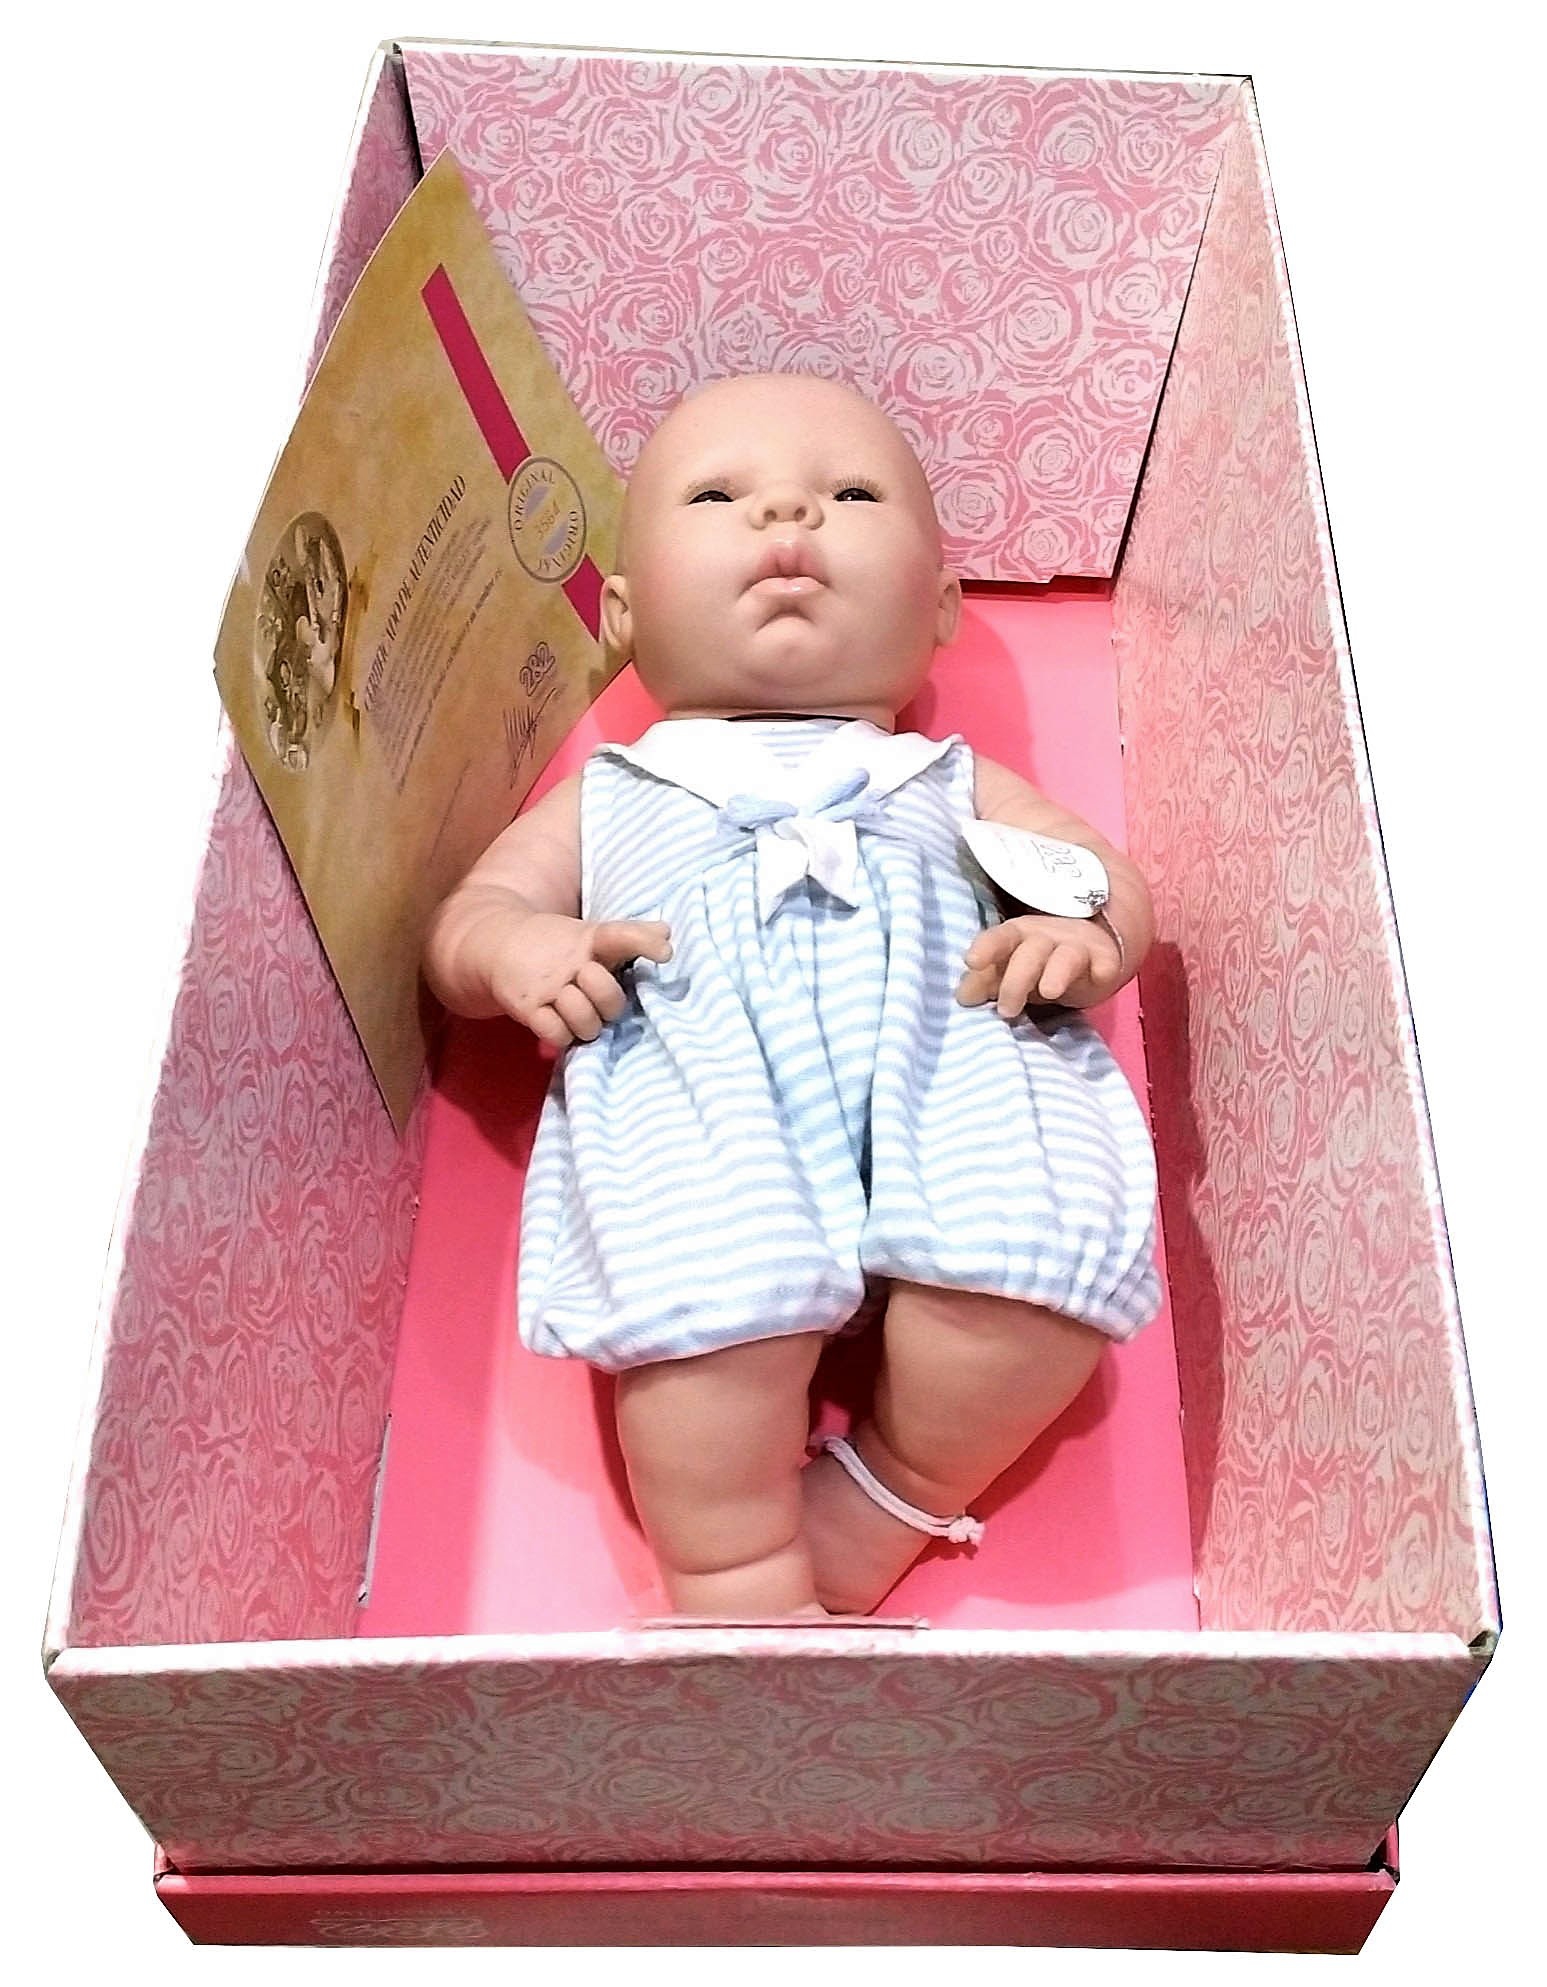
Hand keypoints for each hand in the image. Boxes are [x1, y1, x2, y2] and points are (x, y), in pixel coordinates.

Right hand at [487, 911, 672, 1048]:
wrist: (498, 942)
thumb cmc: (558, 945)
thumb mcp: (592, 934)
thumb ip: (630, 937)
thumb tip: (667, 932)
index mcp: (591, 940)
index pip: (621, 936)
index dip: (645, 943)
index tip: (665, 953)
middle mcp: (571, 962)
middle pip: (607, 995)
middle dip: (609, 1004)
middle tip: (598, 1002)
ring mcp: (547, 985)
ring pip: (583, 1020)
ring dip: (587, 1025)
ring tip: (580, 1017)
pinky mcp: (526, 1005)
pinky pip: (556, 1034)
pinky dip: (562, 1036)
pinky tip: (560, 1025)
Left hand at [956, 914, 1121, 1016]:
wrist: (1089, 947)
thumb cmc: (1037, 961)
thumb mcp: (1009, 969)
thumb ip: (986, 981)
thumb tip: (963, 997)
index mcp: (1019, 936)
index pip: (1001, 937)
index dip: (987, 948)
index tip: (972, 962)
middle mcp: (1047, 937)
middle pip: (1031, 952)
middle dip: (1016, 980)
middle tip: (1006, 1010)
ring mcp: (1077, 947)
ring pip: (1066, 956)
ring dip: (1057, 972)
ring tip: (1048, 991)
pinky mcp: (1104, 960)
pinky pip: (1105, 962)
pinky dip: (1103, 968)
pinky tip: (1099, 976)